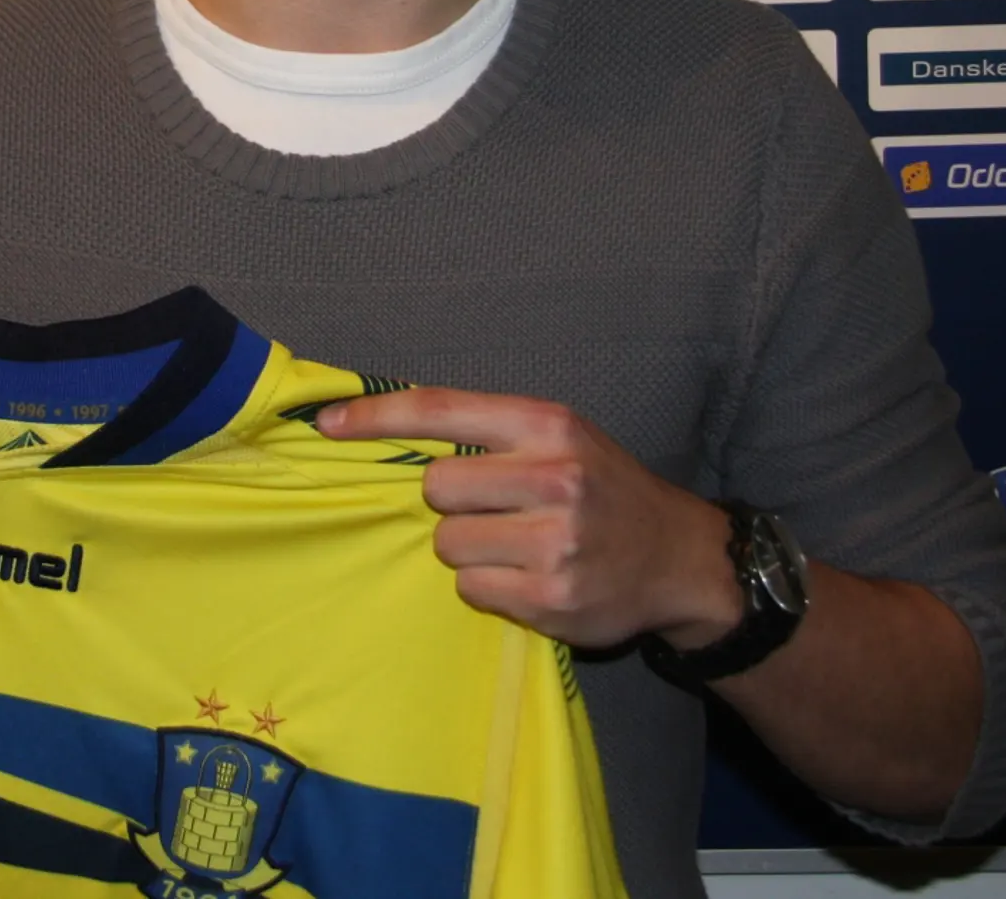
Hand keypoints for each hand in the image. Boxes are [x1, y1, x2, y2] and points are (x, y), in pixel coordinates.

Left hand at [318, 387, 741, 650]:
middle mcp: (554, 475)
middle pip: (435, 487)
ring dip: (468, 550)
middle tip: (492, 512)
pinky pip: (473, 590)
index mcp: (547, 424)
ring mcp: (555, 539)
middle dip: (450, 504)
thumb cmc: (602, 489)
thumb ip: (489, 435)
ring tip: (515, 547)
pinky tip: (530, 579)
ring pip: (449, 544)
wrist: (678, 557)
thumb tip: (393, 435)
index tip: (327, 425)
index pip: (441, 410)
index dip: (376, 417)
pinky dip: (490, 588)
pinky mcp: (552, 595)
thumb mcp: (559, 438)